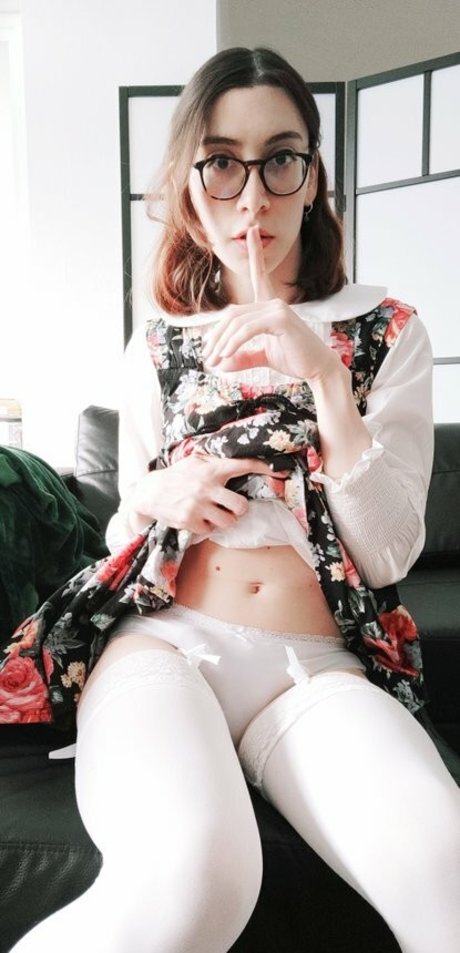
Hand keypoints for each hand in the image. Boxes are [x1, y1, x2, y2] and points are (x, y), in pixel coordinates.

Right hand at [129, 451, 286, 534]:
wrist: (149, 492)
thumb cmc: (177, 476)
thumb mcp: (194, 461)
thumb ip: (215, 459)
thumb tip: (237, 454)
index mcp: (211, 470)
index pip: (243, 465)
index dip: (264, 469)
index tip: (282, 473)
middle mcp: (206, 487)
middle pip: (241, 505)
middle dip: (240, 509)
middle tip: (232, 507)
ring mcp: (198, 506)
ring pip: (229, 521)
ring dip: (225, 520)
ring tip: (215, 514)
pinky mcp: (189, 522)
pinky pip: (211, 531)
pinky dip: (208, 527)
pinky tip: (199, 519)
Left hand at [202, 226, 341, 383]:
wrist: (318, 369)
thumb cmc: (296, 360)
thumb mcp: (264, 356)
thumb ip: (243, 356)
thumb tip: (220, 363)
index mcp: (270, 306)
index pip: (259, 276)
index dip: (255, 253)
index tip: (251, 232)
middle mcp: (274, 302)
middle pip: (232, 313)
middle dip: (216, 337)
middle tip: (207, 358)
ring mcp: (278, 308)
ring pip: (237, 322)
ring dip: (221, 344)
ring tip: (213, 361)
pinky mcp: (281, 318)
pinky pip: (247, 329)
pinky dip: (233, 343)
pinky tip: (226, 356)